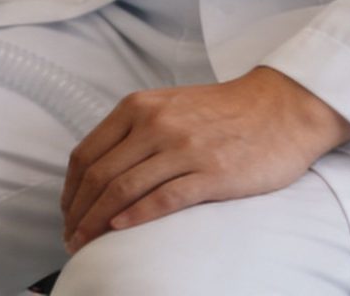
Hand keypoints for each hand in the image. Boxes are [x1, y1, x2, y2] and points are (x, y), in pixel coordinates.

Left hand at [60, 67, 349, 255]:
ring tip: (88, 243)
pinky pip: (164, 198)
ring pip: (124, 189)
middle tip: (72, 237)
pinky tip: (120, 231)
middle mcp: (155, 125)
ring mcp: (183, 148)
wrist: (282, 107)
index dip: (70, 190)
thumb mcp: (168, 107)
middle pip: (100, 176)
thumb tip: (99, 171)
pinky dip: (136, 217)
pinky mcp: (213, 173)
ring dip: (99, 222)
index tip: (67, 213)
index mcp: (138, 108)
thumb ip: (134, 131)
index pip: (86, 154)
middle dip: (79, 213)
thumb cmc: (223, 112)